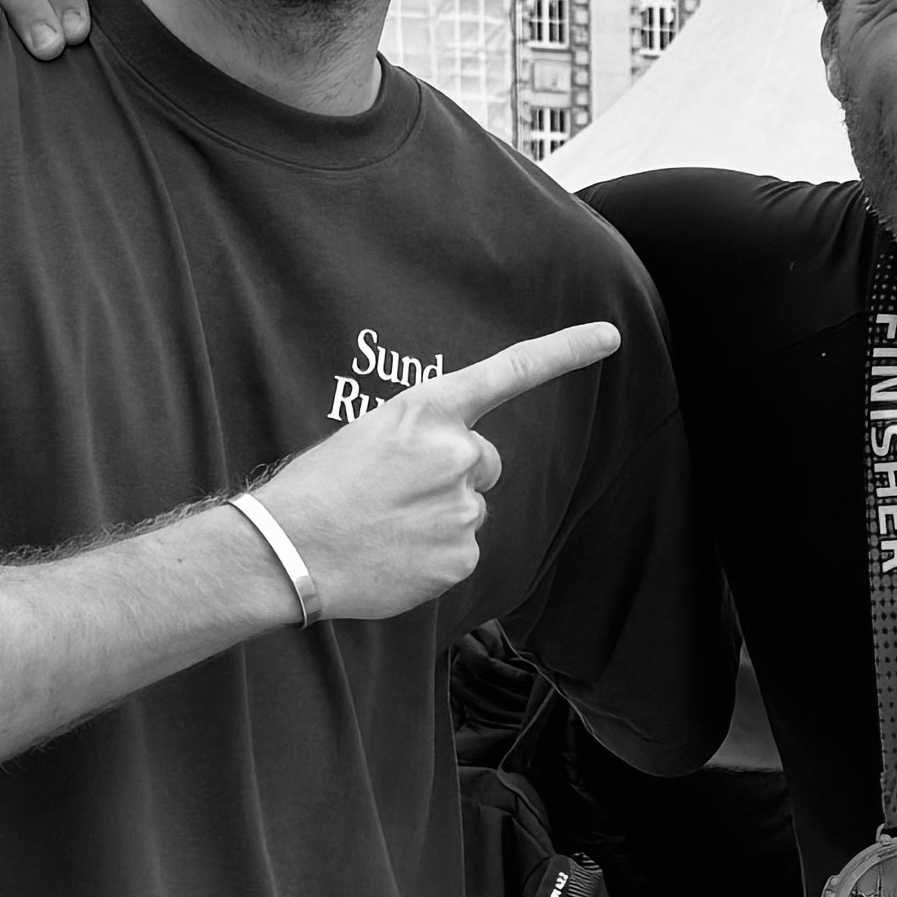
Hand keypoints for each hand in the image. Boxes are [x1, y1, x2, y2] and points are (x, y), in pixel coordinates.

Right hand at [243, 325, 622, 626]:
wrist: (286, 548)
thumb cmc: (317, 489)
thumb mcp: (370, 436)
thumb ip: (424, 440)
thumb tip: (458, 472)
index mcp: (427, 410)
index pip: (509, 372)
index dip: (564, 352)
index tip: (610, 337)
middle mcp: (456, 452)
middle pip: (483, 464)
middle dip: (452, 477)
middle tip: (394, 495)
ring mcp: (462, 507)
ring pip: (469, 511)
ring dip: (436, 520)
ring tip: (384, 527)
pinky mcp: (460, 557)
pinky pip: (459, 554)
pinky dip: (431, 558)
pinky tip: (392, 556)